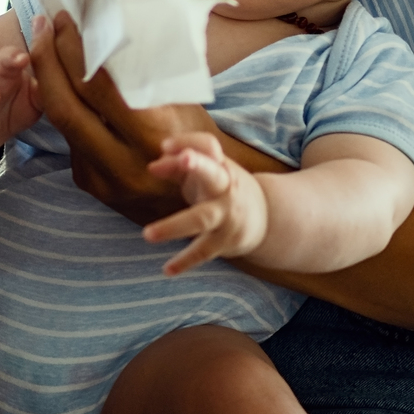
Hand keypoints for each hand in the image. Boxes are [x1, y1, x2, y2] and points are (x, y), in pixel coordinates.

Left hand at [27, 11, 242, 223]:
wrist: (203, 198)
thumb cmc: (197, 137)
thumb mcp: (183, 104)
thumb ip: (146, 77)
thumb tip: (107, 28)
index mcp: (152, 138)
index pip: (97, 87)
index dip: (74, 50)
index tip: (64, 20)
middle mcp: (123, 164)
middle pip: (64, 106)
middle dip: (46, 61)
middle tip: (42, 25)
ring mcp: (102, 180)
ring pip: (60, 123)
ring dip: (47, 81)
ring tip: (46, 46)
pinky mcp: (90, 184)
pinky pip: (69, 139)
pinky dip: (64, 107)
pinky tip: (61, 82)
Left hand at [142, 133, 267, 274]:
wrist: (267, 218)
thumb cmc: (222, 186)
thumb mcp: (207, 170)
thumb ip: (178, 164)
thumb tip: (154, 164)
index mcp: (220, 165)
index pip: (207, 145)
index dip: (187, 142)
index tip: (165, 146)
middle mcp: (226, 188)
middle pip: (212, 174)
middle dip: (197, 165)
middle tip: (183, 159)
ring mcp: (226, 215)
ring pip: (201, 219)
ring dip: (174, 226)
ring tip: (147, 234)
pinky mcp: (225, 241)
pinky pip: (203, 252)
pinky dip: (186, 262)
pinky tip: (167, 270)